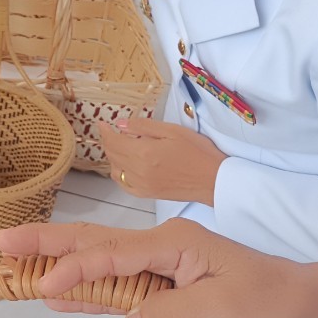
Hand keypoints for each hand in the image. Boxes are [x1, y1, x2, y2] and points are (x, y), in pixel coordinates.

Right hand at [0, 219, 308, 317]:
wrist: (298, 299)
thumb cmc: (266, 298)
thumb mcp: (221, 308)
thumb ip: (169, 314)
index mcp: (171, 241)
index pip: (111, 253)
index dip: (75, 268)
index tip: (45, 285)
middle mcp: (158, 244)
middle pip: (92, 241)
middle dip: (46, 242)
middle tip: (2, 242)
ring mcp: (157, 260)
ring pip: (97, 257)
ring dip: (56, 260)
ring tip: (15, 260)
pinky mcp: (159, 279)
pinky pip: (113, 280)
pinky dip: (83, 285)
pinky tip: (59, 295)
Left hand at [99, 118, 225, 204]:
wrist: (214, 180)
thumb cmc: (197, 152)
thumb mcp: (172, 131)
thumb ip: (143, 127)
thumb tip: (119, 124)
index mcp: (143, 153)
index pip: (114, 141)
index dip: (105, 131)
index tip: (103, 124)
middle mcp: (138, 171)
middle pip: (112, 155)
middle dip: (108, 141)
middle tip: (110, 132)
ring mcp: (142, 185)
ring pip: (115, 169)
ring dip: (113, 157)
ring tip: (120, 146)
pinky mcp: (148, 194)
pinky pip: (124, 184)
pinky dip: (119, 173)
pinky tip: (125, 166)